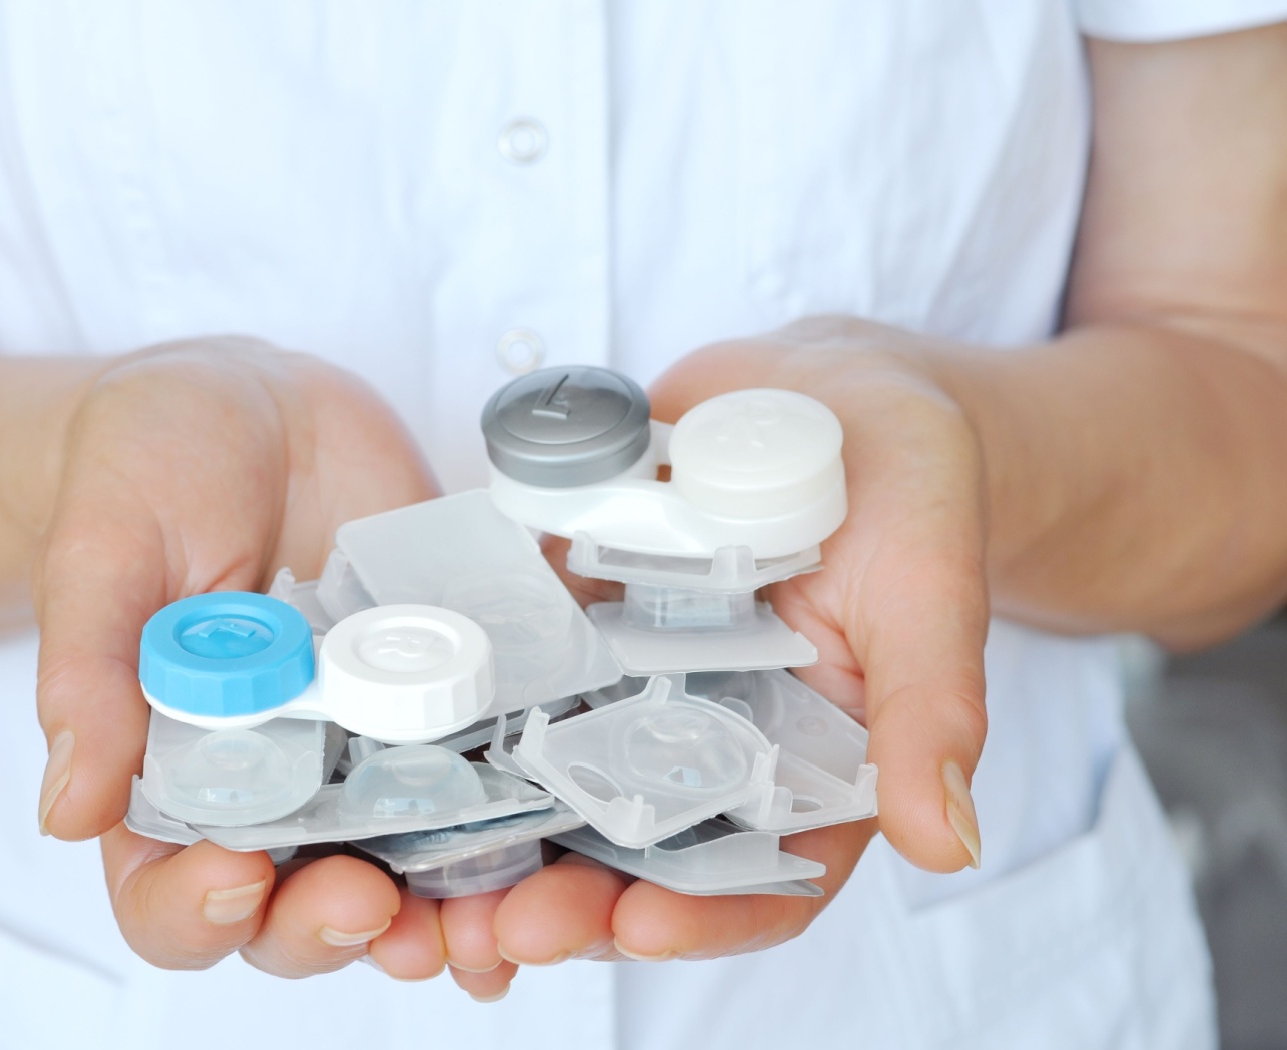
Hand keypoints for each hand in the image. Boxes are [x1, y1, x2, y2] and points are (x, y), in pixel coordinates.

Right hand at [32, 337, 474, 979]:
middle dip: (334, 926)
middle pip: (297, 908)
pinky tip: (555, 818)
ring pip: (407, 869)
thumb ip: (90, 673)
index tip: (235, 873)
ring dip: (450, 908)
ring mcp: (366, 751)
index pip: (166, 893)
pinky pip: (489, 777)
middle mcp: (272, 787)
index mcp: (164, 777)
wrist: (253, 412)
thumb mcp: (104, 552)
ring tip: (482, 907)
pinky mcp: (444, 701)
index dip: (195, 912)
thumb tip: (66, 809)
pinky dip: (527, 814)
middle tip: (369, 899)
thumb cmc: (148, 472)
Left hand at [484, 317, 990, 965]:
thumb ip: (933, 710)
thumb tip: (949, 844)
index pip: (769, 875)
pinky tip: (413, 738)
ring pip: (567, 785)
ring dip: (505, 836)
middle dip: (574, 899)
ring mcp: (642, 686)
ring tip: (438, 864)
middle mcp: (720, 741)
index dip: (707, 915)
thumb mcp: (927, 583)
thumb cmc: (907, 484)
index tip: (639, 923)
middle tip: (503, 926)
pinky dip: (469, 715)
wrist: (825, 389)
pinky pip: (521, 679)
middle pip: (648, 851)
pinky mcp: (580, 625)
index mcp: (817, 763)